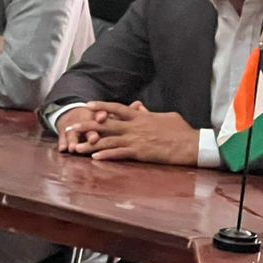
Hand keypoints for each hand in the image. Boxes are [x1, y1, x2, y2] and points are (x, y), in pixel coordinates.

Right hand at [56, 101, 116, 152]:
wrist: (73, 115)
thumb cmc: (96, 119)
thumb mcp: (105, 115)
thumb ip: (119, 115)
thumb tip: (138, 105)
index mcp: (96, 115)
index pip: (99, 114)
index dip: (101, 115)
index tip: (103, 117)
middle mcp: (83, 120)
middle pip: (87, 126)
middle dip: (90, 133)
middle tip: (93, 139)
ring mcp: (73, 126)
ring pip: (73, 133)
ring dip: (73, 140)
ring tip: (74, 148)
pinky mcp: (64, 132)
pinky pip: (62, 138)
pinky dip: (62, 143)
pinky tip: (63, 149)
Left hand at [77, 102, 199, 165]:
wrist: (192, 143)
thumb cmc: (181, 130)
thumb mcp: (165, 116)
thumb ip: (149, 113)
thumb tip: (141, 109)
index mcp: (141, 116)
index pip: (116, 108)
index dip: (101, 106)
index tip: (87, 104)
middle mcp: (135, 126)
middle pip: (106, 124)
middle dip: (86, 125)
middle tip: (70, 127)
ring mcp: (137, 139)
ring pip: (108, 140)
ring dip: (90, 144)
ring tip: (75, 146)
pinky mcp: (141, 153)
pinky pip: (120, 153)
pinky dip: (106, 155)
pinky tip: (94, 158)